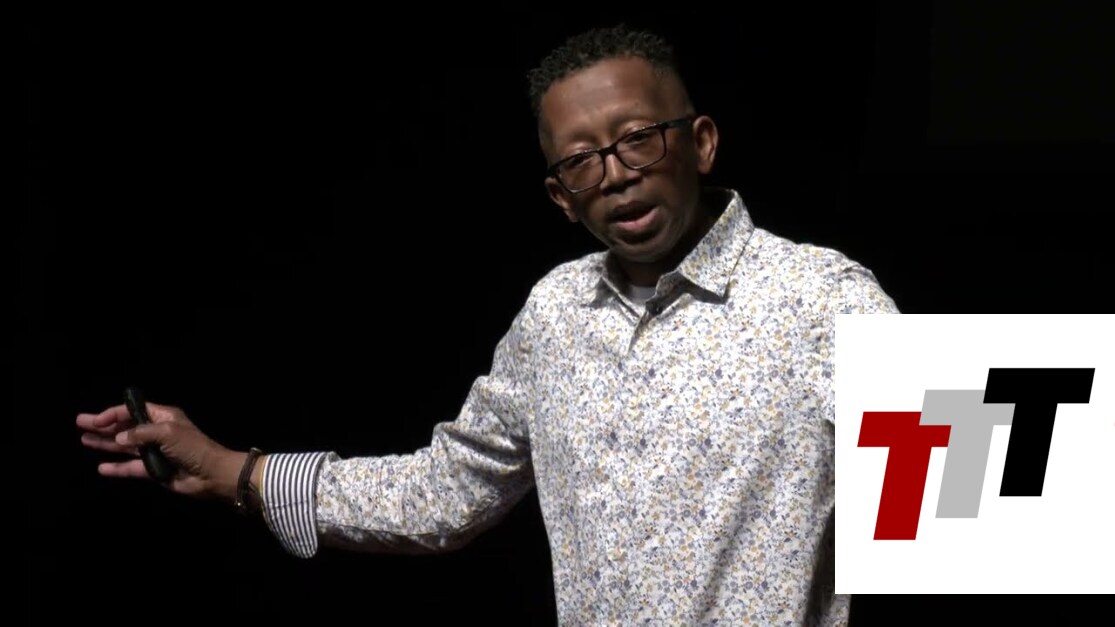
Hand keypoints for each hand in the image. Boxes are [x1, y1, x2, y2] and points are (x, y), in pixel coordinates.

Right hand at [76, 400, 246, 502]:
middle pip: (124, 427)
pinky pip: (131, 467)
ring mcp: (154, 451)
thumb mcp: (167, 433)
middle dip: (103, 425)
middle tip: (79, 423)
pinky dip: (117, 468)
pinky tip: (101, 467)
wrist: (211, 474)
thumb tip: (119, 439)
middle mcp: (156, 432)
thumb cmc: (193, 448)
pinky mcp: (153, 470)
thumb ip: (140, 434)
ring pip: (124, 446)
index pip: (132, 410)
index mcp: (163, 417)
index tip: (95, 420)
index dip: (113, 414)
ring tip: (83, 440)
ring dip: (105, 444)